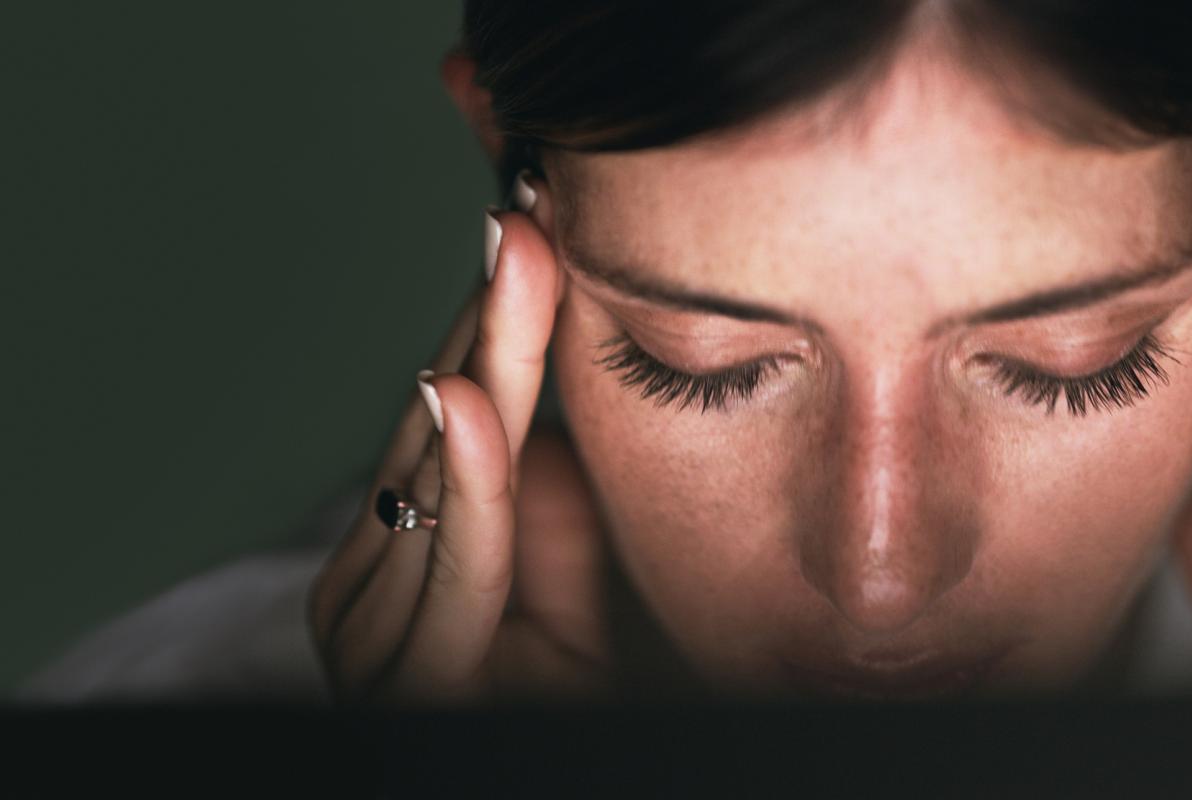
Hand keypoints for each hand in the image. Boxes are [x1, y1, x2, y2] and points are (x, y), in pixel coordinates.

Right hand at [307, 180, 610, 703]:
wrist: (573, 749)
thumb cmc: (585, 664)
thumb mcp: (572, 546)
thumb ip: (543, 477)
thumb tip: (521, 389)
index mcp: (408, 536)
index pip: (454, 406)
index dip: (495, 318)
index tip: (531, 220)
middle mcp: (374, 573)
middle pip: (442, 423)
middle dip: (490, 316)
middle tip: (525, 210)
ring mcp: (372, 627)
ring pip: (437, 476)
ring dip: (483, 363)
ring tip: (514, 258)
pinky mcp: (403, 675)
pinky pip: (452, 562)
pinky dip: (467, 483)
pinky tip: (463, 398)